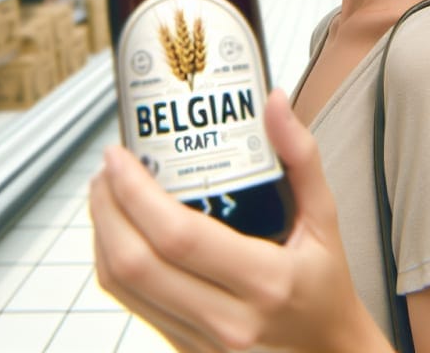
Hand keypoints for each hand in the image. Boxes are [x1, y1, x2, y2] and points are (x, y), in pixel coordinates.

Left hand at [89, 89, 390, 352]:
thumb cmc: (325, 283)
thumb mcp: (326, 217)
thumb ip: (301, 156)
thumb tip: (273, 101)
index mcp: (265, 281)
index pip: (179, 237)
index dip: (136, 193)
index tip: (120, 156)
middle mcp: (226, 320)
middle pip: (135, 263)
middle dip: (108, 207)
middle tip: (108, 166)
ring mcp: (199, 341)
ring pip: (123, 287)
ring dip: (103, 233)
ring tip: (108, 190)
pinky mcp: (182, 347)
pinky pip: (131, 303)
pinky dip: (114, 260)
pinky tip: (123, 228)